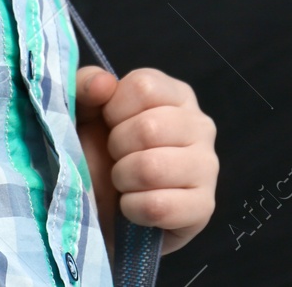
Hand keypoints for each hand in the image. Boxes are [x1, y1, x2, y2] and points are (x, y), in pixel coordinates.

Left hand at [75, 65, 217, 257]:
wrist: (104, 206)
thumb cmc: (99, 150)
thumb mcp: (84, 110)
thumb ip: (85, 85)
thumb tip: (103, 84)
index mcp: (175, 94)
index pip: (144, 87)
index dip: (114, 109)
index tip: (110, 124)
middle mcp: (200, 125)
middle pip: (149, 128)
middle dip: (117, 147)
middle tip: (117, 157)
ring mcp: (207, 166)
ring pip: (153, 168)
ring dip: (123, 178)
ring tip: (124, 180)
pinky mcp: (204, 206)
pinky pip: (158, 206)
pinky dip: (133, 209)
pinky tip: (134, 205)